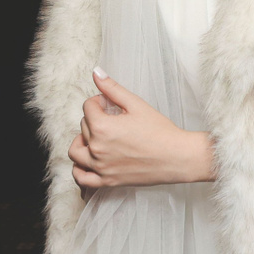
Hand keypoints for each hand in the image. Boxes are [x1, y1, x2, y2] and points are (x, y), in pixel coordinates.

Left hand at [68, 69, 213, 188]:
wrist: (177, 158)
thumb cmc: (160, 131)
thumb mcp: (136, 104)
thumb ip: (112, 88)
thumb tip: (96, 72)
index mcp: (102, 127)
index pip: (87, 107)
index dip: (99, 101)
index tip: (111, 104)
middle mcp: (97, 148)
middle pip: (83, 127)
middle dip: (95, 118)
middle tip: (113, 118)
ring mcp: (101, 167)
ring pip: (76, 151)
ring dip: (81, 141)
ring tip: (96, 137)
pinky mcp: (107, 181)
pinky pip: (81, 178)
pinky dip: (79, 170)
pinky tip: (88, 161)